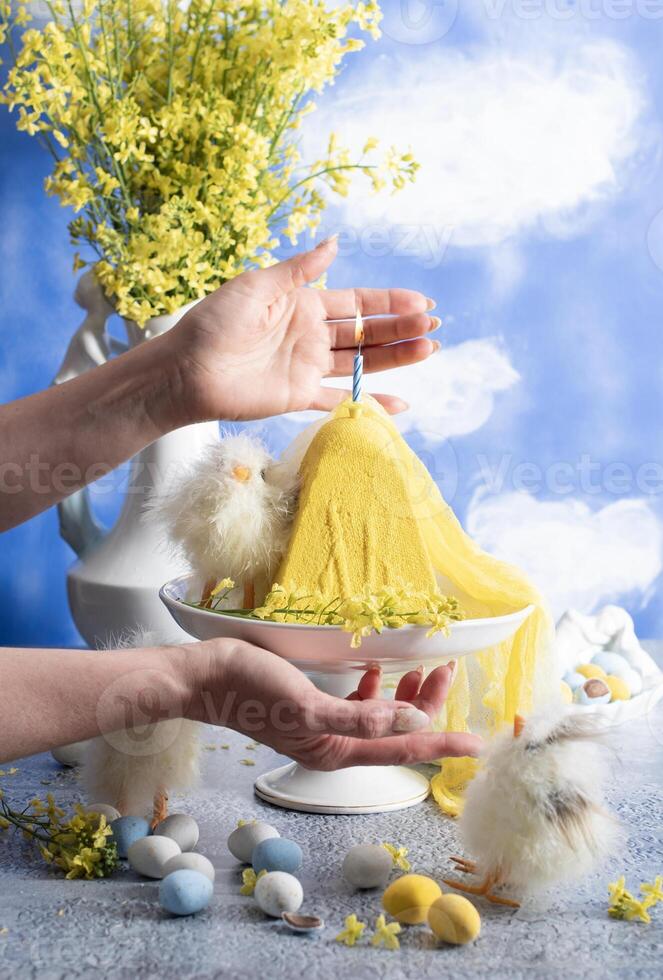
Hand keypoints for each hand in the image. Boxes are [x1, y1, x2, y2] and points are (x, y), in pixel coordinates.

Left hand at [167, 236, 439, 422]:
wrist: (187, 370)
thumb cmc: (215, 322)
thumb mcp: (259, 285)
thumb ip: (301, 270)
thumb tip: (335, 243)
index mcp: (304, 305)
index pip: (358, 302)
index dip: (390, 301)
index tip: (421, 301)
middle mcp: (311, 335)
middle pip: (367, 332)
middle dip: (402, 328)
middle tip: (433, 326)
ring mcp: (308, 367)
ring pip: (362, 363)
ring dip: (396, 358)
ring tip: (429, 350)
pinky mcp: (300, 396)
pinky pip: (340, 400)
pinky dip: (369, 403)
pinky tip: (400, 404)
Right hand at [188, 640, 480, 769]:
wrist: (210, 677)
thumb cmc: (254, 690)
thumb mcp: (309, 705)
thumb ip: (361, 717)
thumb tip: (413, 723)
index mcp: (337, 750)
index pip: (402, 749)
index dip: (442, 743)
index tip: (476, 742)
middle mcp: (336, 743)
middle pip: (396, 732)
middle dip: (427, 705)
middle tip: (447, 671)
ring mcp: (326, 726)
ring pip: (381, 718)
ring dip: (405, 696)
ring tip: (423, 667)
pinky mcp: (314, 707)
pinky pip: (358, 705)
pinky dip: (375, 690)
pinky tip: (379, 670)